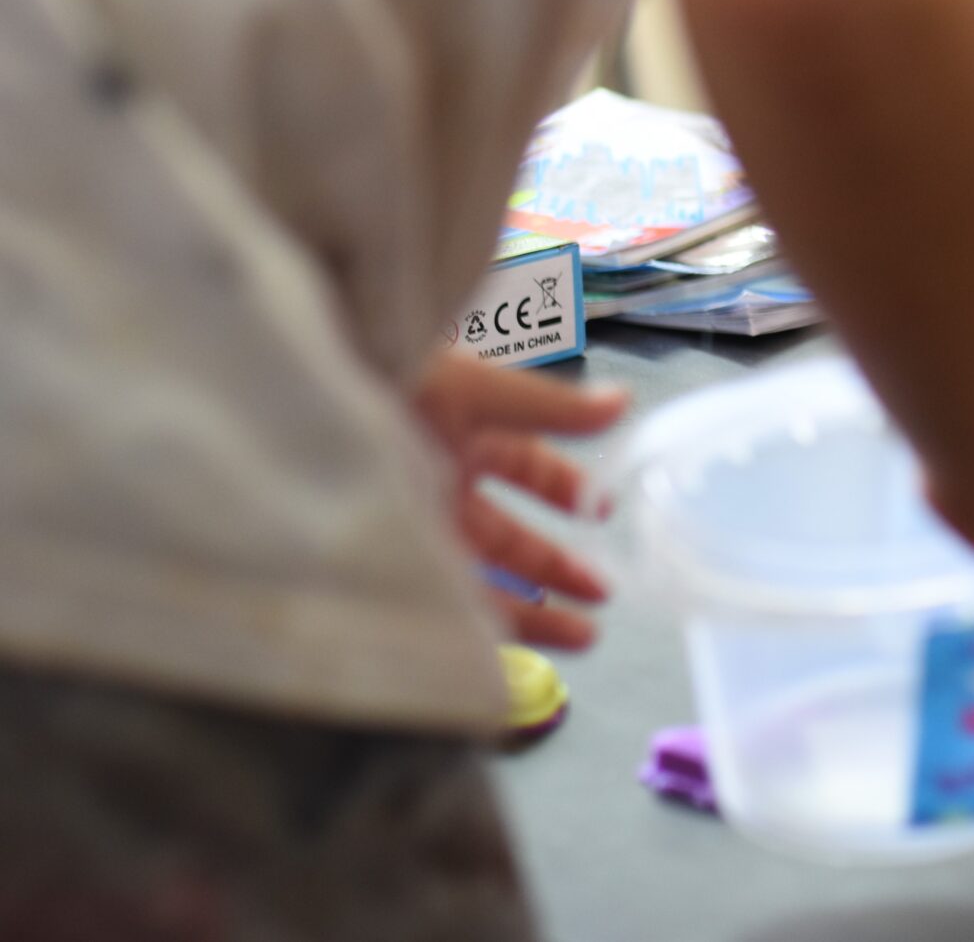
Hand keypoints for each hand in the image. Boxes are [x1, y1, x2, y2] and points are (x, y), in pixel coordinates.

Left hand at [410, 349, 628, 649]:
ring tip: (585, 636)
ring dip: (537, 607)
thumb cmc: (384, 380)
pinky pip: (442, 609)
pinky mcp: (384, 568)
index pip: (527, 466)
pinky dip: (480, 632)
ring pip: (483, 578)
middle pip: (510, 533)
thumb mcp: (475, 388)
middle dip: (560, 564)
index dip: (568, 489)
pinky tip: (513, 652)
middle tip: (605, 594)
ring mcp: (411, 528)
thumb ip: (550, 408)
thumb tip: (623, 403)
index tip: (606, 512)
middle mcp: (437, 483)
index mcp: (462, 431)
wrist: (290, 404)